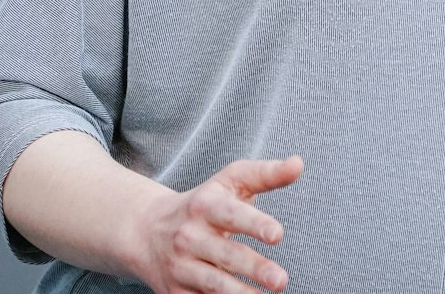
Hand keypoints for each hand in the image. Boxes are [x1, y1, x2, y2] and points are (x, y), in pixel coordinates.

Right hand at [129, 155, 303, 293]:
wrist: (145, 230)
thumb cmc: (202, 203)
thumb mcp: (229, 181)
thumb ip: (265, 174)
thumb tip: (298, 164)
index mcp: (204, 206)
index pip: (231, 214)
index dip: (254, 223)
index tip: (277, 234)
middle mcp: (189, 237)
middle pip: (225, 254)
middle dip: (254, 268)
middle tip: (281, 279)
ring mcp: (181, 266)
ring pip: (213, 284)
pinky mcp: (175, 292)